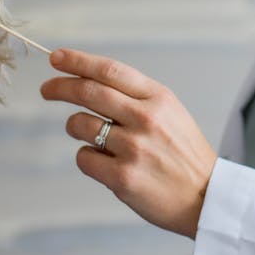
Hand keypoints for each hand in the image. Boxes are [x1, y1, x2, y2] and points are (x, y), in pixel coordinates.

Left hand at [40, 48, 217, 237]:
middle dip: (60, 87)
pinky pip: (84, 158)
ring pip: (80, 125)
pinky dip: (88, 159)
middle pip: (88, 92)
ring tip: (93, 137)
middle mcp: (146, 119)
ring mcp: (134, 148)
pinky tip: (107, 165)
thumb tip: (90, 81)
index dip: (78, 61)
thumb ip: (136, 97)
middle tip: (47, 89)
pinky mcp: (123, 177)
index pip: (110, 71)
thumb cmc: (184, 155)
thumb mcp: (171, 113)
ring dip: (76, 128)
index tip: (56, 57)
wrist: (207, 197)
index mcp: (158, 98)